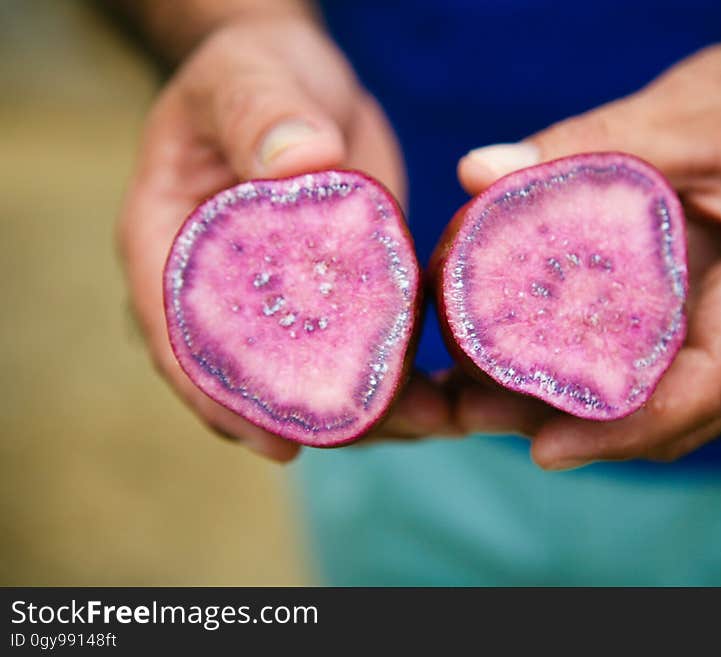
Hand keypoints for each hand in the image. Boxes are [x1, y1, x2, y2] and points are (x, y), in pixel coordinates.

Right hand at [118, 17, 449, 460]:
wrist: (300, 85)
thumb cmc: (253, 74)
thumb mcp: (247, 76)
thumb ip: (262, 114)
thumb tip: (299, 160)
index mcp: (171, 246)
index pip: (181, 337)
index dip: (222, 399)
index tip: (279, 442)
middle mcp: (220, 292)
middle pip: (258, 379)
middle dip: (323, 417)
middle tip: (395, 431)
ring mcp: (279, 303)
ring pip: (316, 377)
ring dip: (376, 410)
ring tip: (442, 418)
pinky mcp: (331, 299)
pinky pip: (359, 349)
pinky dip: (400, 377)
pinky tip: (449, 391)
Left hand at [456, 35, 720, 468]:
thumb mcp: (683, 112)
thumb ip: (586, 144)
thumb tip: (477, 174)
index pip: (716, 380)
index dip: (630, 426)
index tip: (544, 449)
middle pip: (685, 410)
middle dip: (582, 428)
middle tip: (476, 412)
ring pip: (678, 408)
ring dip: (586, 415)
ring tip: (484, 399)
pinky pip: (676, 380)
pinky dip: (610, 384)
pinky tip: (536, 367)